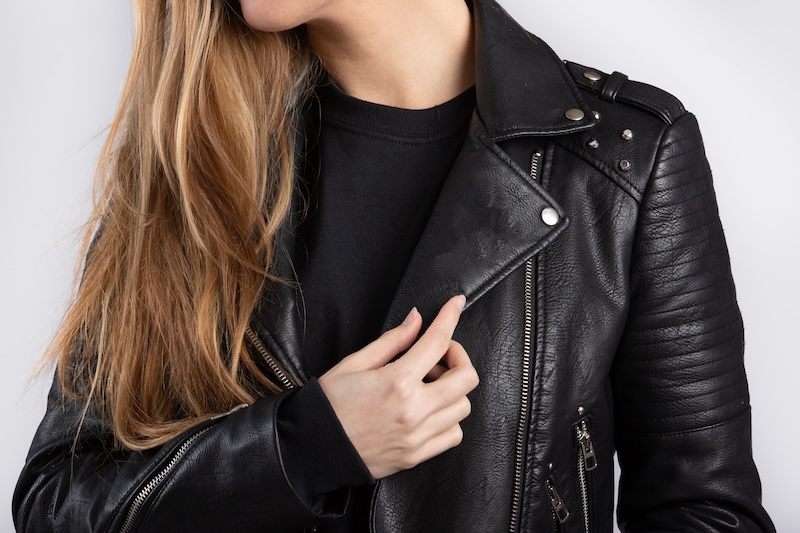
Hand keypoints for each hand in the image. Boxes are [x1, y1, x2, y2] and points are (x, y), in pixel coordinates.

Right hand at [318, 295, 478, 478]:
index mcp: (397, 381)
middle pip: (466, 377)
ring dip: (453, 390)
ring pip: (463, 406)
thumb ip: (392, 341)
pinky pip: (453, 435)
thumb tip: (417, 319)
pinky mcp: (416, 456)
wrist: (312, 447)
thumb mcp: (354, 363)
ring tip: (428, 385)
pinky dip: (449, 419)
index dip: (451, 316)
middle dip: (459, 357)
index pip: (437, 341)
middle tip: (440, 354)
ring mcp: (417, 436)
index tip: (456, 304)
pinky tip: (430, 410)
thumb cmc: (329, 403)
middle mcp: (414, 410)